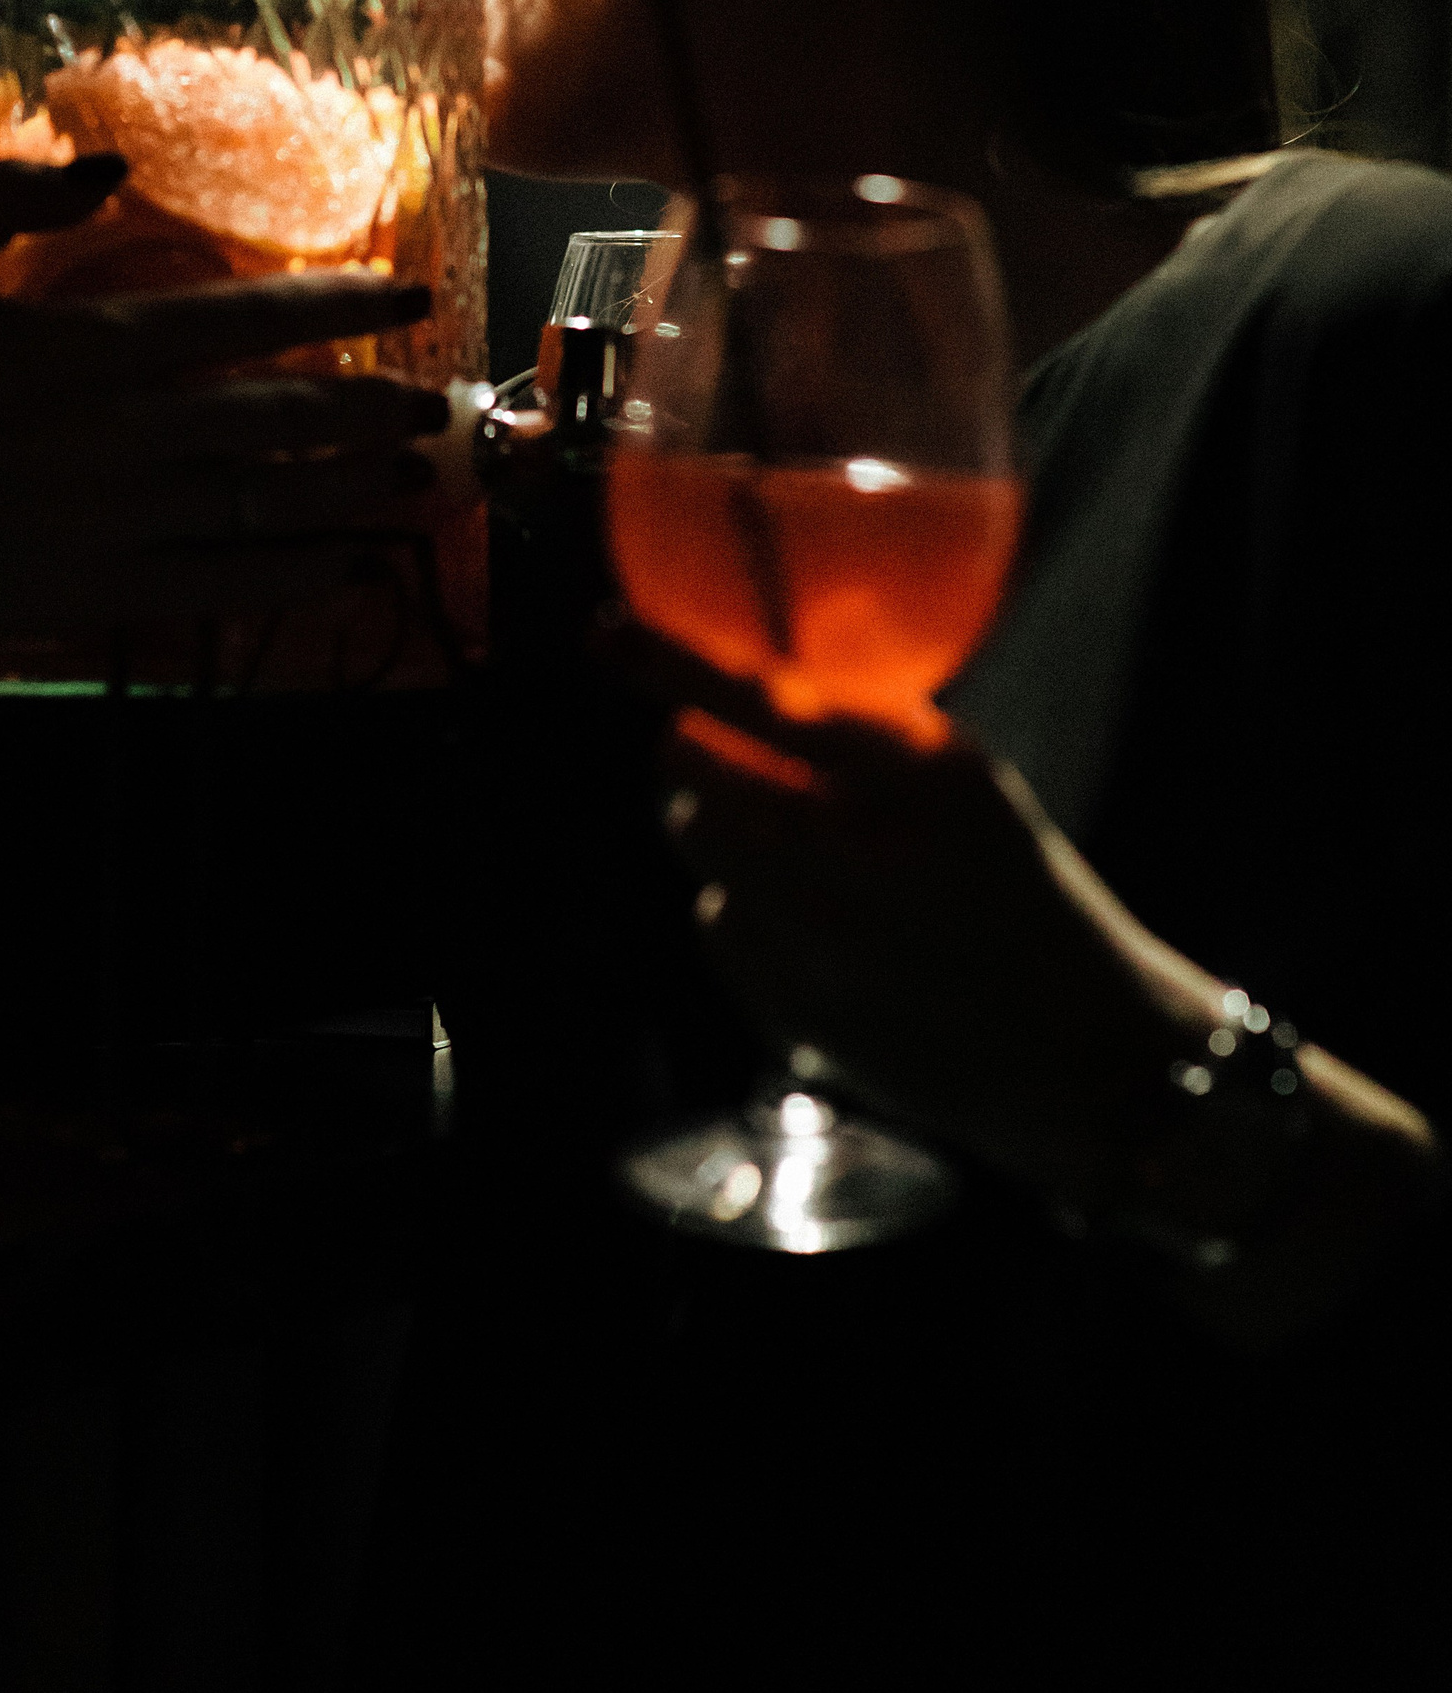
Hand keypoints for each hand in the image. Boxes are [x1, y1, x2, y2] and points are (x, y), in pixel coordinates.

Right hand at [0, 159, 449, 744]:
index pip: (255, 317)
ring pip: (276, 503)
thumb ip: (11, 197)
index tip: (415, 298)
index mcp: (92, 347)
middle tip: (432, 404)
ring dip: (360, 491)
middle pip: (289, 415)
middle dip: (378, 406)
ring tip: (415, 482)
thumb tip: (109, 166)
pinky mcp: (106, 592)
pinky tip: (350, 568)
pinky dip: (300, 578)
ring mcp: (122, 519)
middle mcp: (125, 434)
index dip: (350, 304)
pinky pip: (229, 588)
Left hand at [602, 619, 1225, 1211]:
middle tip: (717, 746)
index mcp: (925, 780)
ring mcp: (820, 949)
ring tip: (798, 846)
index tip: (609, 633)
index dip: (674, 664)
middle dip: (696, 751)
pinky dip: (748, 907)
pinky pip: (721, 921)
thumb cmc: (1020, 896)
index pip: (770, 704)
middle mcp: (864, 862)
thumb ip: (859, 739)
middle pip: (698, 775)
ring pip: (701, 843)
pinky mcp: (791, 1016)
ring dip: (722, 827)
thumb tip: (734, 691)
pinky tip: (820, 928)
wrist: (1084, 1059)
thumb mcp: (967, 787)